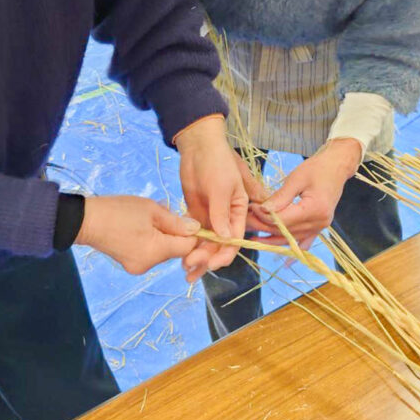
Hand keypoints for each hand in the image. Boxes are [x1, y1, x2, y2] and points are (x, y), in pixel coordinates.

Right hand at [76, 196, 199, 274]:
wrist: (85, 220)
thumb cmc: (118, 211)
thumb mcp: (151, 210)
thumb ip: (176, 222)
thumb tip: (196, 229)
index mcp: (156, 251)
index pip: (188, 247)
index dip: (191, 233)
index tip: (184, 218)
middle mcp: (149, 265)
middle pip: (175, 250)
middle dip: (174, 233)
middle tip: (162, 213)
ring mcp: (138, 267)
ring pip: (162, 251)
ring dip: (162, 236)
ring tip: (147, 218)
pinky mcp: (130, 265)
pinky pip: (149, 253)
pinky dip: (150, 241)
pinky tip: (139, 227)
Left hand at [176, 116, 251, 281]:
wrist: (198, 147)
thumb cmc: (216, 163)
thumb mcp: (221, 187)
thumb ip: (221, 212)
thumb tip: (225, 237)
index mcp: (240, 211)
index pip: (235, 239)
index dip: (224, 254)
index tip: (211, 264)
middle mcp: (227, 218)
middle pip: (219, 246)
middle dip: (207, 259)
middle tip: (190, 267)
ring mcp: (210, 217)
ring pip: (206, 244)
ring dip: (197, 258)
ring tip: (185, 271)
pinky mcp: (195, 214)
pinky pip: (193, 236)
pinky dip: (188, 247)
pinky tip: (179, 258)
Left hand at [257, 138, 362, 247]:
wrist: (336, 167)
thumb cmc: (317, 168)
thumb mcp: (296, 178)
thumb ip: (280, 197)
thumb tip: (262, 210)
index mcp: (315, 209)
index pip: (283, 219)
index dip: (264, 216)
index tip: (250, 208)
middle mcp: (319, 222)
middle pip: (286, 231)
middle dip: (264, 228)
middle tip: (246, 222)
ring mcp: (320, 227)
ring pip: (292, 239)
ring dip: (272, 239)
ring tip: (254, 237)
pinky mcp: (319, 227)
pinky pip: (305, 242)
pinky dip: (294, 249)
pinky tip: (286, 262)